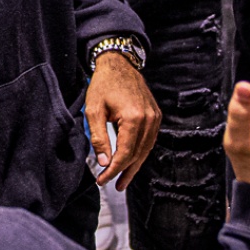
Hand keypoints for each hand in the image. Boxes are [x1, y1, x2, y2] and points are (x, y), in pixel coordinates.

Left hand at [85, 50, 160, 189]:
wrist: (119, 64)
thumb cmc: (103, 85)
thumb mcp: (93, 111)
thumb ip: (99, 138)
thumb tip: (105, 163)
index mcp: (134, 118)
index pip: (125, 153)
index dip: (114, 170)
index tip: (102, 180)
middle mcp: (149, 119)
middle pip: (138, 155)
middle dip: (124, 172)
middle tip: (112, 185)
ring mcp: (155, 117)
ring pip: (146, 150)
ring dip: (134, 166)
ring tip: (122, 181)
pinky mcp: (156, 116)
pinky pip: (149, 140)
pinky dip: (139, 153)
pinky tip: (130, 162)